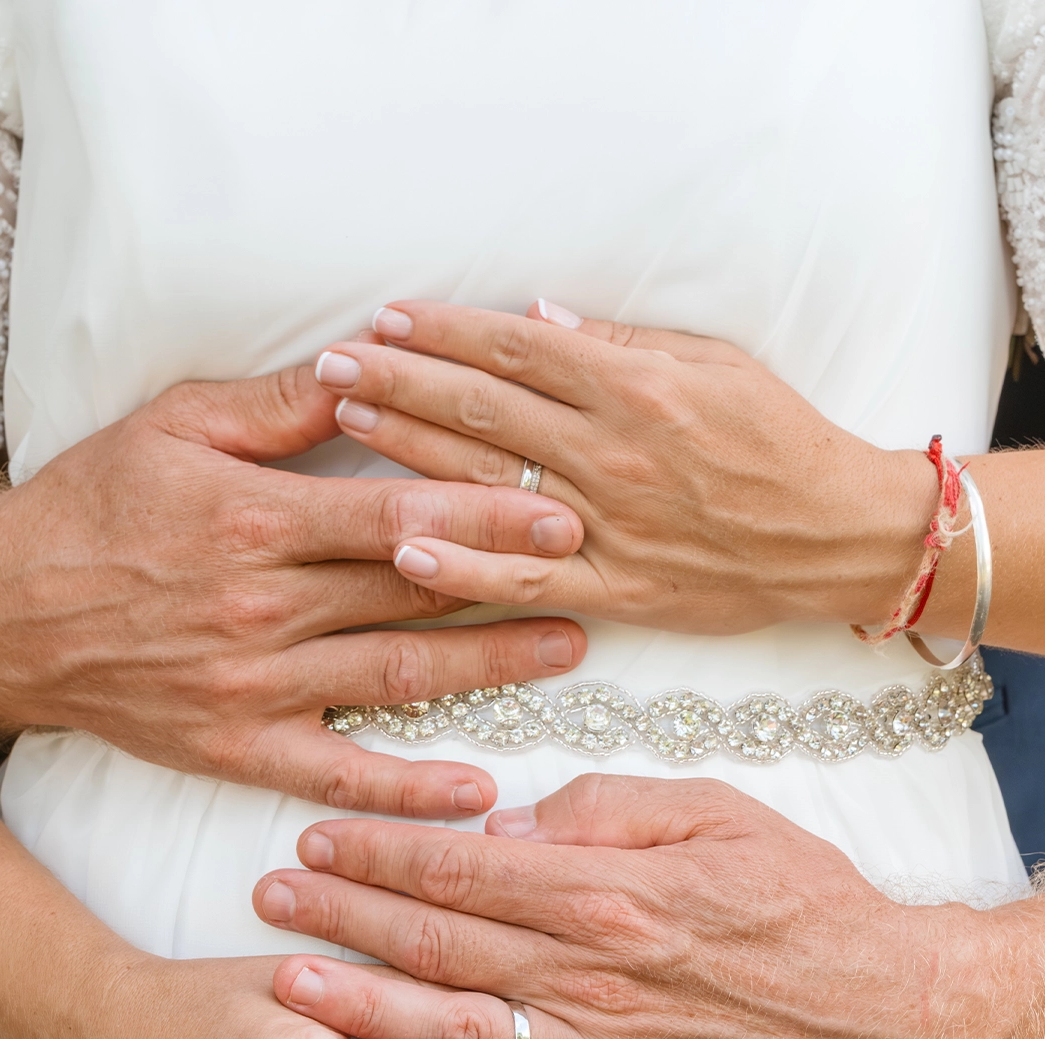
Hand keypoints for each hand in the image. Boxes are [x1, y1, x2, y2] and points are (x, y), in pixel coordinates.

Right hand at [0, 361, 584, 814]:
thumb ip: (280, 406)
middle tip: (602, 571)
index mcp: (255, 519)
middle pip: (415, 591)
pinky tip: (475, 788)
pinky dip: (407, 786)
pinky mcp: (240, 747)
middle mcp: (263, 607)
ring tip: (570, 649)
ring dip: (491, 666)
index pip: (397, 514)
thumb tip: (368, 362)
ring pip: (395, 677)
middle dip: (515, 578)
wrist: (8, 614)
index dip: (487, 511)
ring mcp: (255, 686)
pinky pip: (337, 772)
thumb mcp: (175, 428)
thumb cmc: (96, 507)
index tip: (563, 505)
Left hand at [253, 776, 1043, 1038]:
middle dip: (341, 916)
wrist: (882, 1018)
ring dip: (361, 1001)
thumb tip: (511, 817)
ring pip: (450, 1028)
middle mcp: (587, 977)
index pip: (459, 865)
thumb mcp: (718, 811)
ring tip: (289, 981)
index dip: (378, 850)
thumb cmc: (802, 902)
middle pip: (435, 942)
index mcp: (606, 892)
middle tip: (269, 898)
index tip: (317, 838)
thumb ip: (608, 806)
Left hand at [312, 300, 938, 633]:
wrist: (838, 537)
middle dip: (401, 378)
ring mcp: (611, 525)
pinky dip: (465, 568)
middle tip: (333, 361)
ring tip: (349, 422)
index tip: (386, 318)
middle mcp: (614, 454)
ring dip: (411, 451)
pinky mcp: (617, 588)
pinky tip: (404, 550)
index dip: (444, 331)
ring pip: (492, 484)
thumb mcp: (717, 365)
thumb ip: (622, 344)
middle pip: (484, 408)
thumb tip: (537, 318)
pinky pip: (527, 579)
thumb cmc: (781, 441)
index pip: (516, 349)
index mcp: (637, 389)